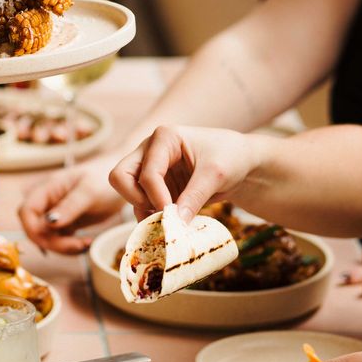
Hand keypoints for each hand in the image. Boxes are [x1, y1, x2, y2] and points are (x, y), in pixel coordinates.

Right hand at [18, 157, 123, 253]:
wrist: (122, 180)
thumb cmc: (104, 179)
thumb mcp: (89, 192)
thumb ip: (69, 206)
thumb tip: (50, 222)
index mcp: (47, 189)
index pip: (26, 212)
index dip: (32, 230)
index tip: (53, 241)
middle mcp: (47, 202)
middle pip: (34, 228)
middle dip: (52, 242)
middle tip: (77, 245)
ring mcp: (55, 213)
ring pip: (46, 237)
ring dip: (62, 247)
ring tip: (86, 243)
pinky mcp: (65, 222)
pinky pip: (59, 239)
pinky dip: (70, 246)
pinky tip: (86, 242)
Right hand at [108, 124, 255, 223]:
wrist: (241, 162)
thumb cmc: (230, 157)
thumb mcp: (216, 175)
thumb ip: (194, 197)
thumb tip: (175, 223)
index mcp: (164, 137)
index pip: (148, 172)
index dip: (156, 196)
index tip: (173, 215)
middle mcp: (150, 151)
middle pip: (120, 176)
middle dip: (136, 198)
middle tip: (160, 213)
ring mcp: (150, 168)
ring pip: (127, 192)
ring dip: (143, 210)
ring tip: (168, 223)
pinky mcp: (155, 187)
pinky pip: (140, 204)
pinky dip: (150, 216)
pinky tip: (170, 225)